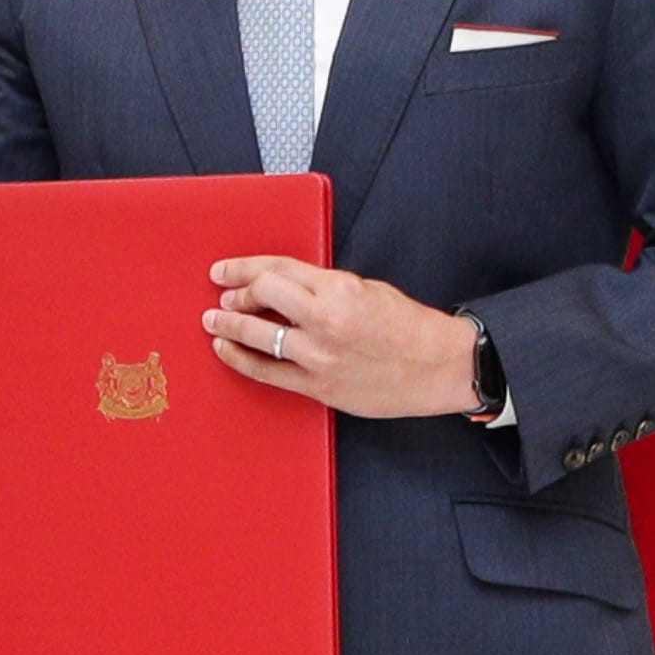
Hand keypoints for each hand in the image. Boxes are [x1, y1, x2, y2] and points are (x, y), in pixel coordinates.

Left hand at [202, 256, 483, 419]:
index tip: (223, 272)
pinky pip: (267, 373)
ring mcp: (318, 356)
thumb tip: (282, 287)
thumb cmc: (408, 326)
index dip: (244, 269)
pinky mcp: (318, 386)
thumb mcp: (367, 289)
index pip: (277, 270)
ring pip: (257, 337)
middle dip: (235, 295)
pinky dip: (241, 360)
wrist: (439, 367)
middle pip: (261, 297)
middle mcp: (324, 320)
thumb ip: (323, 286)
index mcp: (338, 288)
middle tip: (222, 298)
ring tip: (215, 323)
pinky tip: (228, 352)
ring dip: (229, 328)